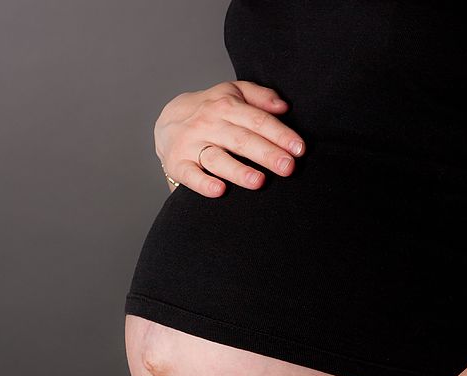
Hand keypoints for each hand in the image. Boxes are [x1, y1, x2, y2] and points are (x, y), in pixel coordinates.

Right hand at [155, 80, 305, 196]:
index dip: (279, 134)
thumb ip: (259, 96)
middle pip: (241, 140)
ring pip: (217, 158)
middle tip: (288, 167)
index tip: (299, 148)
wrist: (167, 120)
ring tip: (259, 181)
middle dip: (266, 153)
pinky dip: (203, 183)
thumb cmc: (210, 110)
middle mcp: (208, 124)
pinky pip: (191, 175)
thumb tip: (283, 106)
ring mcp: (192, 144)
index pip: (256, 120)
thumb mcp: (232, 93)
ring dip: (238, 171)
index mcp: (225, 106)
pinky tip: (219, 190)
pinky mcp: (178, 164)